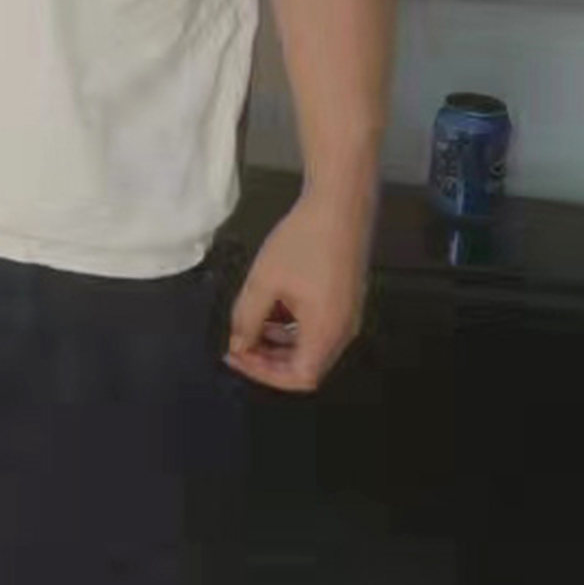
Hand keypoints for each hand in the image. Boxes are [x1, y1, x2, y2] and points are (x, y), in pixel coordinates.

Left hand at [225, 189, 370, 391]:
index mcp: (327, 332)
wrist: (340, 207)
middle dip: (268, 359)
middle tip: (237, 342)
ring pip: (310, 347)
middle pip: (306, 366)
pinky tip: (269, 307)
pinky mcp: (344, 301)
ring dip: (277, 342)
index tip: (237, 355)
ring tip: (248, 323)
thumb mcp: (263, 282)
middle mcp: (343, 330)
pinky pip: (317, 328)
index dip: (265, 374)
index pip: (301, 377)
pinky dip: (290, 326)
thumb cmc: (302, 243)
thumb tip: (239, 344)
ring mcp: (347, 316)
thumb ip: (246, 319)